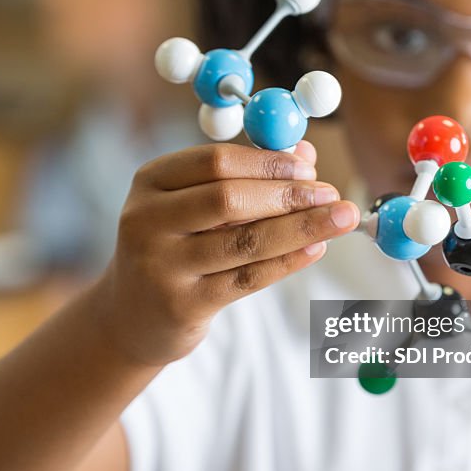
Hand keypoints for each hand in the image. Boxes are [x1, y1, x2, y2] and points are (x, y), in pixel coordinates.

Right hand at [95, 141, 359, 366]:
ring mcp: (162, 266)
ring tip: (340, 218)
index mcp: (150, 182)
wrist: (130, 316)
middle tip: (331, 193)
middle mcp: (147, 221)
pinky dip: (287, 261)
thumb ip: (242, 178)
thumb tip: (306, 154)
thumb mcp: (191, 205)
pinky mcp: (183, 305)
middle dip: (287, 194)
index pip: (214, 161)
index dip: (267, 162)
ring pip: (244, 241)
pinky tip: (316, 248)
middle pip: (228, 198)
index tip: (309, 165)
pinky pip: (247, 278)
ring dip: (300, 228)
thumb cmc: (172, 247)